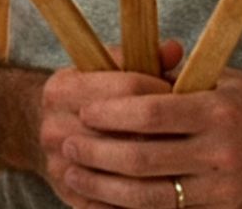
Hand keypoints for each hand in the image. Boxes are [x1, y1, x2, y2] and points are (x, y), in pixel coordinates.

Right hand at [35, 40, 181, 208]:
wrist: (50, 133)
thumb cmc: (89, 96)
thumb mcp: (106, 70)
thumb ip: (138, 59)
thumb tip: (174, 49)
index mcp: (61, 89)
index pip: (125, 86)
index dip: (160, 87)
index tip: (180, 91)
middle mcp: (54, 128)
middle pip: (124, 132)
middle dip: (164, 131)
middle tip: (191, 130)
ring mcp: (60, 165)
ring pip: (123, 172)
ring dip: (158, 168)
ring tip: (185, 158)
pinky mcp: (69, 195)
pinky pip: (114, 201)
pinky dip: (142, 196)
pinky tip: (166, 186)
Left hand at [47, 63, 241, 208]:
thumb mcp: (223, 78)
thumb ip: (175, 76)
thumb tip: (119, 64)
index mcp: (218, 110)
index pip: (151, 112)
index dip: (111, 113)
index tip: (84, 110)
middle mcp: (222, 152)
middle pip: (143, 157)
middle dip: (97, 151)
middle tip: (66, 142)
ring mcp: (225, 190)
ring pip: (150, 195)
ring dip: (105, 186)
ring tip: (75, 172)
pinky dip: (133, 208)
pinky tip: (108, 199)